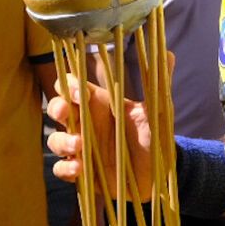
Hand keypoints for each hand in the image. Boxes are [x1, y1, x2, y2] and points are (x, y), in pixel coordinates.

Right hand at [46, 73, 154, 197]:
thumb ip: (159, 84)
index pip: (73, 86)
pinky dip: (65, 168)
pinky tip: (79, 169)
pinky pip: (61, 168)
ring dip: (62, 141)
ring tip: (79, 145)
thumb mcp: (157, 111)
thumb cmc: (153, 136)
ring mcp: (81, 147)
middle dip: (56, 108)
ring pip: (55, 140)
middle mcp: (86, 123)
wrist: (158, 172)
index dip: (69, 84)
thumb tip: (169, 53)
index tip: (78, 90)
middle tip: (66, 112)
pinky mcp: (81, 171)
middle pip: (57, 108)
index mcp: (99, 104)